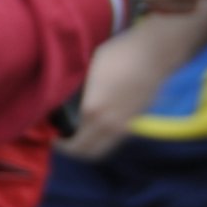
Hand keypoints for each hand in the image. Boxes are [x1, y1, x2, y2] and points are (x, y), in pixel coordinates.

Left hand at [55, 30, 181, 160]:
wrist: (154, 53)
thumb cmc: (118, 55)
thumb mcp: (88, 71)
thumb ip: (77, 95)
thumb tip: (66, 105)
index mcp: (92, 111)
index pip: (74, 144)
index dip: (60, 144)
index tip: (52, 136)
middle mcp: (110, 124)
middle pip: (89, 153)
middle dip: (74, 151)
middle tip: (64, 140)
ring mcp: (126, 124)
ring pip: (105, 149)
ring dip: (91, 147)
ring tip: (81, 133)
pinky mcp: (138, 119)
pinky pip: (116, 138)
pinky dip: (105, 138)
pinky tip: (101, 123)